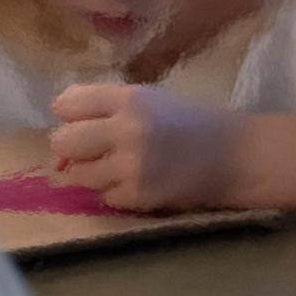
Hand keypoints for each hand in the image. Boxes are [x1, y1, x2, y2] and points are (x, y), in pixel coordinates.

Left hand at [49, 83, 246, 210]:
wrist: (238, 155)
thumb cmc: (190, 122)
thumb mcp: (149, 99)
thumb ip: (103, 111)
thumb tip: (58, 145)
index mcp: (129, 98)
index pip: (64, 104)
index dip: (70, 115)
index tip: (84, 122)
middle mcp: (126, 129)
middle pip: (61, 141)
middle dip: (71, 148)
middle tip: (94, 150)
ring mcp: (131, 165)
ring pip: (78, 174)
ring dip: (92, 173)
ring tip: (119, 166)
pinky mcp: (139, 195)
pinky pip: (103, 197)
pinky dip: (115, 192)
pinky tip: (137, 182)